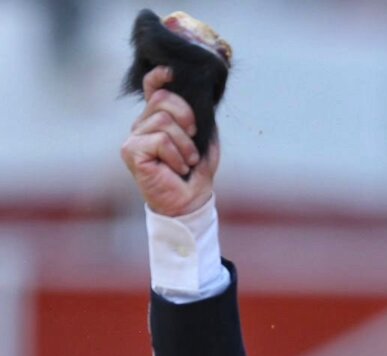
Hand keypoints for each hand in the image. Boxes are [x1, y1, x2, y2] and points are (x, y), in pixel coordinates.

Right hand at [119, 65, 218, 216]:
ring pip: (163, 120)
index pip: (153, 90)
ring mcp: (134, 138)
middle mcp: (142, 125)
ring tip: (187, 162)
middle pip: (163, 99)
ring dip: (184, 144)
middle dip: (186, 117)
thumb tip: (202, 99)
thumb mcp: (204, 141)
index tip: (171, 73)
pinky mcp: (131, 151)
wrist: (190, 201)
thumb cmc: (196, 173)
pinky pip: (159, 140)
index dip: (159, 77)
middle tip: (193, 140)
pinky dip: (176, 155)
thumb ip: (201, 119)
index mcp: (157, 120)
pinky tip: (177, 169)